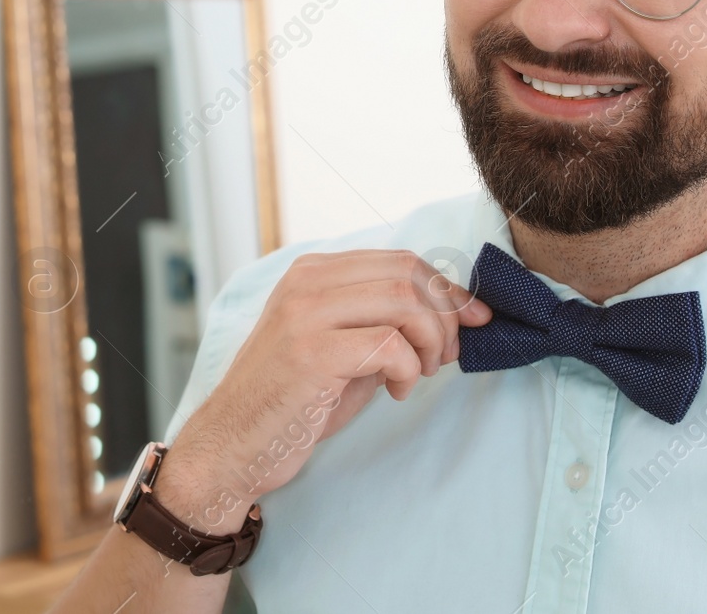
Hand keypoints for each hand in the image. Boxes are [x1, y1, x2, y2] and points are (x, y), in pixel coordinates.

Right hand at [153, 249, 491, 534]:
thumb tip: (455, 312)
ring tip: (422, 373)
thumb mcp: (339, 347)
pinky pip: (390, 345)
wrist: (230, 446)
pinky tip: (395, 392)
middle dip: (446, 315)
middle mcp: (306, 282)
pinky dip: (409, 370)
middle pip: (408, 274)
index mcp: (312, 272)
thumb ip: (383, 322)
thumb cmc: (290, 401)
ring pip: (404, 301)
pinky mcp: (311, 353)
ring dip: (432, 342)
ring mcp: (305, 314)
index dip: (448, 289)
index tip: (475, 319)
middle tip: (448, 356)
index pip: (400, 259)